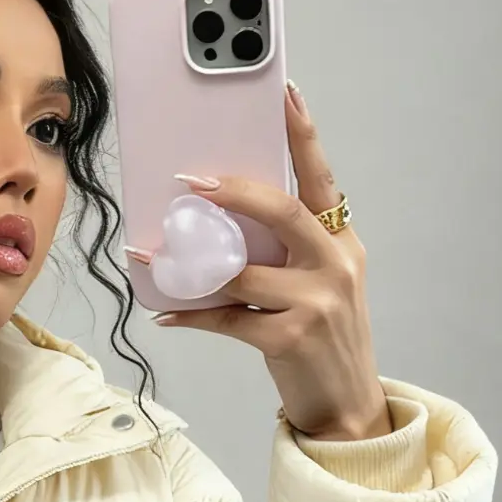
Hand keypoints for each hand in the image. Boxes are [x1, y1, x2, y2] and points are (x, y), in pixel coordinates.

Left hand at [125, 83, 391, 440]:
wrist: (348, 407)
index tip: (285, 94)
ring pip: (244, 271)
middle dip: (236, 192)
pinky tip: (167, 312)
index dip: (303, 135)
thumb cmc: (324, 340)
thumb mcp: (321, 285)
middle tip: (192, 180)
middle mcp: (334, 265)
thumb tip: (222, 224)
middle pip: (284, 212)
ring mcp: (316, 303)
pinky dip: (193, 314)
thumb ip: (287, 252)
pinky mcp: (290, 339)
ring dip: (192, 265)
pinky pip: (228, 318)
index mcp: (341, 242)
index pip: (322, 178)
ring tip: (153, 258)